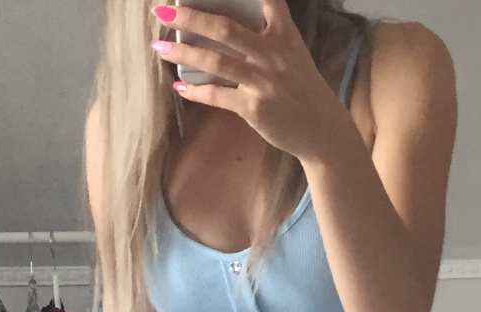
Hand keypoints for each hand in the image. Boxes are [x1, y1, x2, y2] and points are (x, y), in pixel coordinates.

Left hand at [149, 0, 349, 161]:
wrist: (321, 130)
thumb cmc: (302, 89)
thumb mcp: (293, 55)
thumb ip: (267, 38)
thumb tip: (225, 29)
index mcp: (285, 34)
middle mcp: (273, 54)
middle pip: (225, 28)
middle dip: (190, 17)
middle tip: (162, 11)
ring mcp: (263, 82)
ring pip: (216, 62)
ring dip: (183, 53)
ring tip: (159, 48)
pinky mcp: (254, 108)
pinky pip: (217, 96)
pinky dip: (195, 91)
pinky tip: (180, 86)